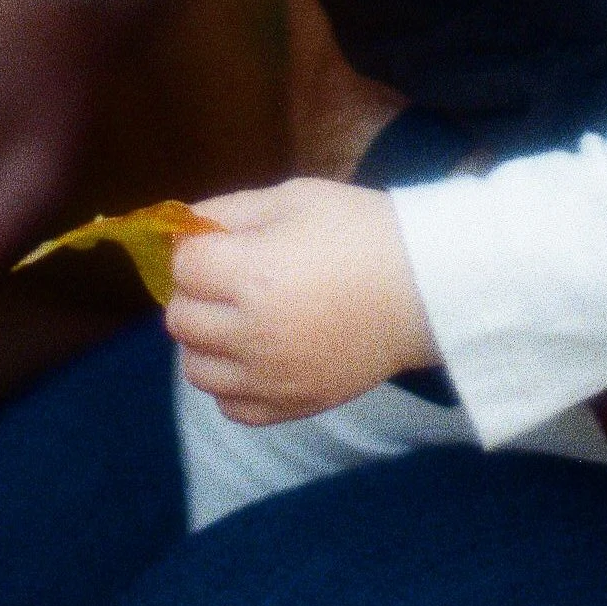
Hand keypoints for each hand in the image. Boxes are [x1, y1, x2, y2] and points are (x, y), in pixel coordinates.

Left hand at [164, 178, 433, 423]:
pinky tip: (256, 355)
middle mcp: (252, 333)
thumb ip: (230, 212)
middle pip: (181, 319)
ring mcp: (270, 378)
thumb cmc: (361, 232)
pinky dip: (232, 382)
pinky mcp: (292, 406)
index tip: (220, 244)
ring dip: (207, 341)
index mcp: (252, 274)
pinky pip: (230, 406)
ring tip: (241, 319)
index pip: (183, 267)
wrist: (425, 288)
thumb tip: (182, 230)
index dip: (196, 249)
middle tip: (230, 278)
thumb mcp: (295, 199)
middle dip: (197, 293)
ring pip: (196, 369)